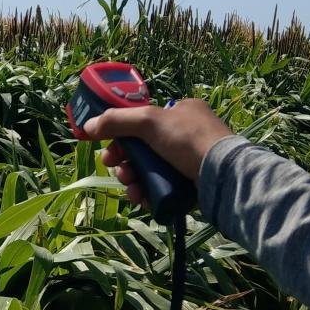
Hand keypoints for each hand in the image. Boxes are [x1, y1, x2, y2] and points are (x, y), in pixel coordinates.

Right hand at [82, 98, 232, 206]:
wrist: (222, 174)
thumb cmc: (188, 139)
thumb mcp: (148, 121)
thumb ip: (116, 121)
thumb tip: (87, 127)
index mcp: (181, 112)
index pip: (143, 122)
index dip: (123, 135)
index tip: (110, 149)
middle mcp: (186, 134)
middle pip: (143, 148)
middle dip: (125, 162)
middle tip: (117, 170)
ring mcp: (189, 161)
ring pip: (150, 170)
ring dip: (133, 179)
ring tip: (130, 187)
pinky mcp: (191, 185)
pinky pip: (162, 187)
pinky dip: (147, 192)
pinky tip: (141, 198)